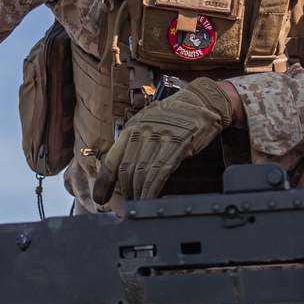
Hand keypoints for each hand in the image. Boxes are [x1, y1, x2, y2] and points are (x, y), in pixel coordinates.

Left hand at [93, 78, 236, 202]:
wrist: (201, 100)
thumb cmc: (175, 117)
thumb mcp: (149, 125)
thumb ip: (137, 145)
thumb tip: (126, 171)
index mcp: (132, 127)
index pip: (112, 158)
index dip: (105, 181)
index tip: (102, 196)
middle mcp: (142, 131)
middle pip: (126, 168)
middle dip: (126, 190)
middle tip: (129, 202)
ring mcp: (159, 136)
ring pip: (142, 172)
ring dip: (139, 192)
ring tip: (139, 203)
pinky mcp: (177, 143)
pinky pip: (160, 171)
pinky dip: (152, 188)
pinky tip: (150, 197)